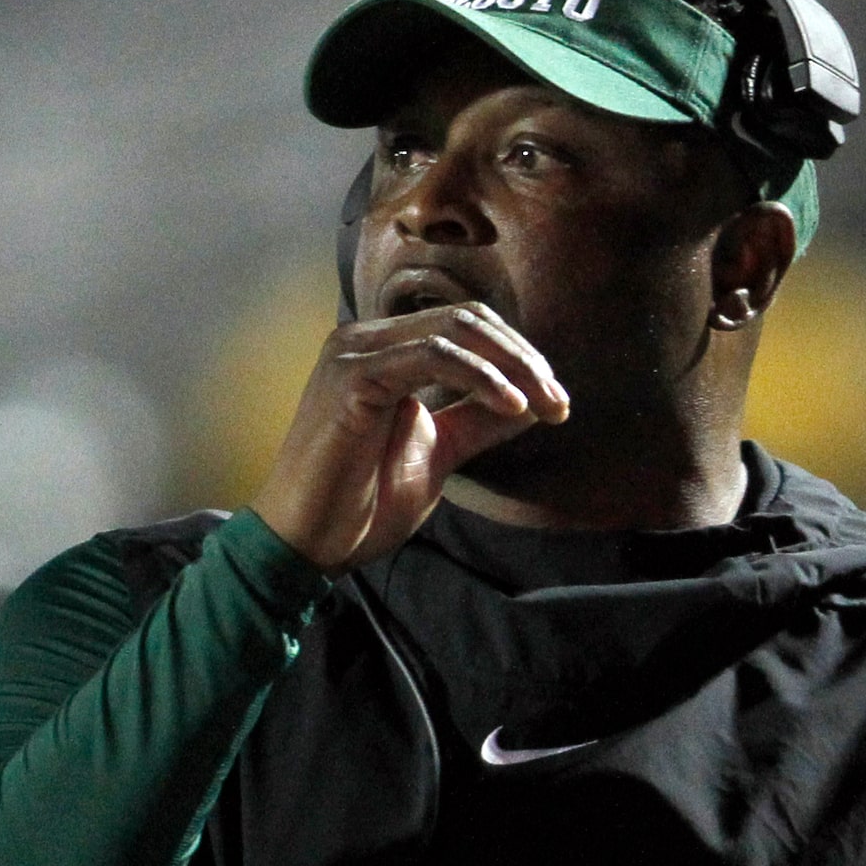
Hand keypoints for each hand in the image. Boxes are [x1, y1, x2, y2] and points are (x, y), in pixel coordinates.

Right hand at [251, 302, 568, 571]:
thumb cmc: (358, 506)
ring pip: (455, 331)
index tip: (556, 403)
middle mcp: (364, 340)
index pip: (464, 326)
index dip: (518, 356)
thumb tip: (530, 403)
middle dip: (524, 358)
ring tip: (544, 406)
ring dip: (512, 366)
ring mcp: (354, 352)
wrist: (305, 546)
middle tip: (559, 403)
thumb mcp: (435, 456)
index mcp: (381, 352)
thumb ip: (474, 423)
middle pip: (466, 319)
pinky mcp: (352, 376)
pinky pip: (432, 357)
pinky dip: (480, 378)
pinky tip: (511, 406)